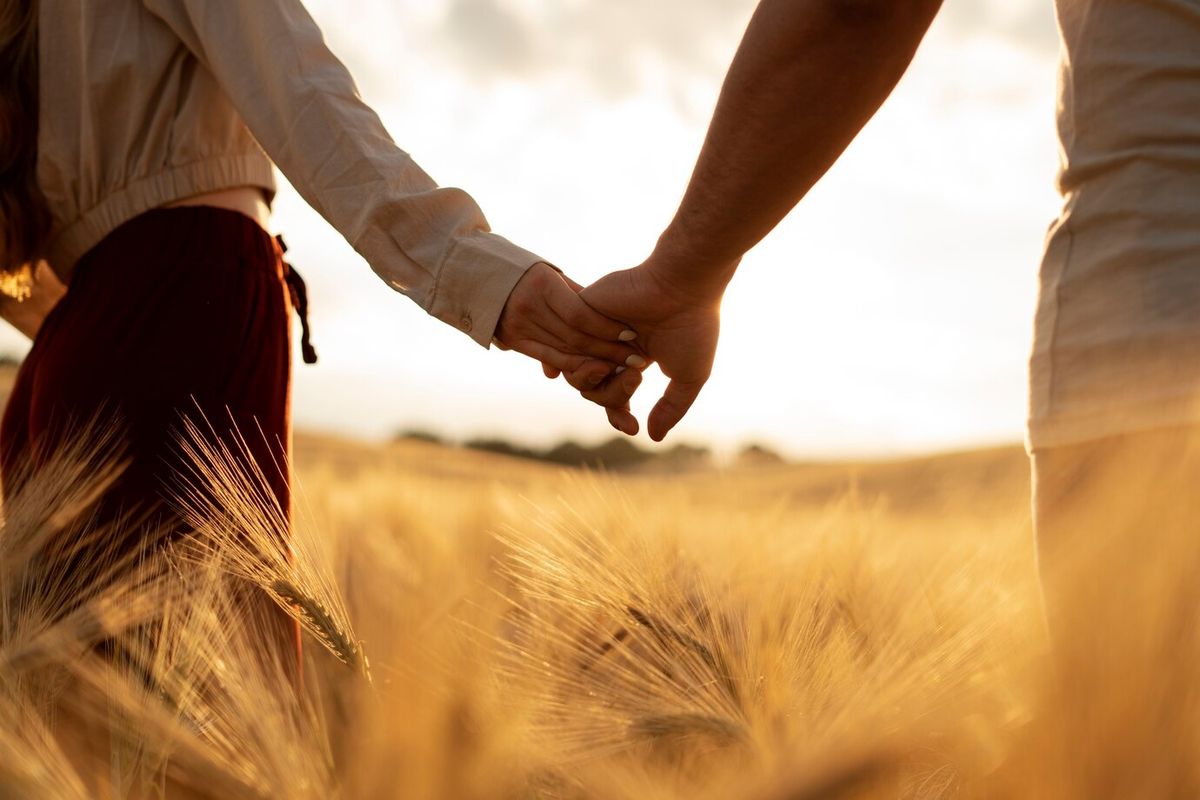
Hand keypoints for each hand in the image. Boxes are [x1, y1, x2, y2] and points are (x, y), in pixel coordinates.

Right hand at [494, 262, 642, 387]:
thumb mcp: (552, 275)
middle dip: (608, 350)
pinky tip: (595, 370)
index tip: (631, 333)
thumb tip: (610, 319)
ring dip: (596, 361)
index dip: (607, 327)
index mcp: (542, 285)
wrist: (478, 275)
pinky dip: (573, 365)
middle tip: (636, 359)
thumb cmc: (527, 272)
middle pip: (575, 336)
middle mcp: (528, 307)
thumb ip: (578, 296)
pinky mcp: (513, 341)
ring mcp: (518, 326)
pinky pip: (549, 357)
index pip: (580, 314)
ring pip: (564, 350)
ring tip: (622, 367)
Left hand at [577, 258, 724, 440]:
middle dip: (613, 395)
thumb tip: (651, 437)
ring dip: (601, 380)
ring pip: (576, 374)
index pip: (613, 394)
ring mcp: (595, 328)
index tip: (632, 427)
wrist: (685, 285)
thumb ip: (671, 408)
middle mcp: (611, 343)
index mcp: (635, 355)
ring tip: (630, 367)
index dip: (618, 414)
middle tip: (637, 376)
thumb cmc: (693, 326)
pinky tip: (609, 356)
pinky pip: (566, 348)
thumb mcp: (689, 377)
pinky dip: (586, 358)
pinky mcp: (580, 310)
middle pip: (592, 389)